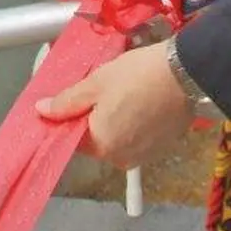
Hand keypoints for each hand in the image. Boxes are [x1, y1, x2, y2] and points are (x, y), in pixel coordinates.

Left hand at [37, 44, 193, 168]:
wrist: (189, 72)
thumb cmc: (138, 75)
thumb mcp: (97, 82)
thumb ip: (67, 101)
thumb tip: (41, 111)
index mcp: (102, 146)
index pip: (73, 137)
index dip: (72, 116)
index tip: (77, 97)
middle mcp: (121, 159)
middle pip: (97, 139)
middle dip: (96, 116)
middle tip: (105, 88)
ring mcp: (145, 155)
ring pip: (119, 137)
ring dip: (117, 119)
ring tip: (126, 91)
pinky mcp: (163, 147)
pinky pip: (138, 137)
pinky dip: (136, 122)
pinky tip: (142, 100)